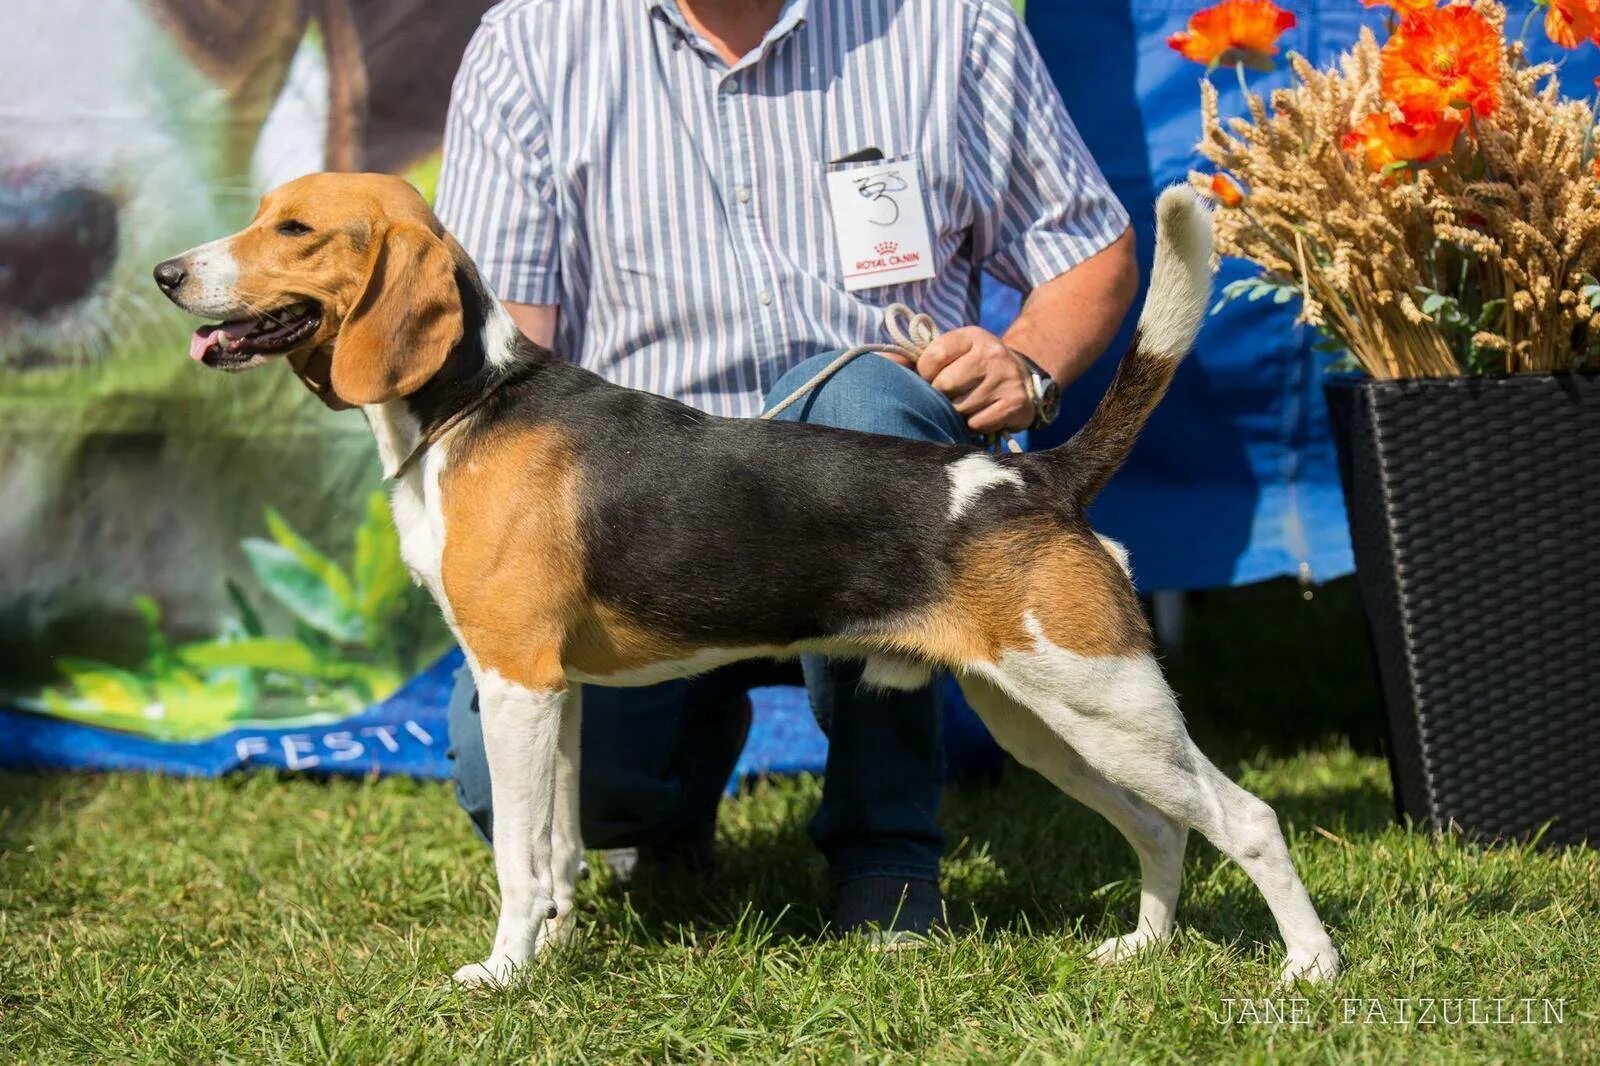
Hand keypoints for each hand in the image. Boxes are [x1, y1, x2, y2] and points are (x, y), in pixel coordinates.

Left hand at [903, 326, 1035, 434]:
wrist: (1023, 378)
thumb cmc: (974, 367)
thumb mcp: (954, 352)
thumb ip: (920, 356)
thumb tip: (883, 362)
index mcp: (971, 336)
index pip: (932, 356)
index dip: (925, 373)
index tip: (933, 377)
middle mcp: (991, 353)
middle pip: (945, 385)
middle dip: (942, 396)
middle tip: (953, 394)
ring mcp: (1005, 377)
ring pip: (961, 407)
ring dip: (959, 412)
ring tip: (970, 403)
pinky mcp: (1015, 402)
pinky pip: (978, 423)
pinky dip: (976, 424)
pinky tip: (984, 413)